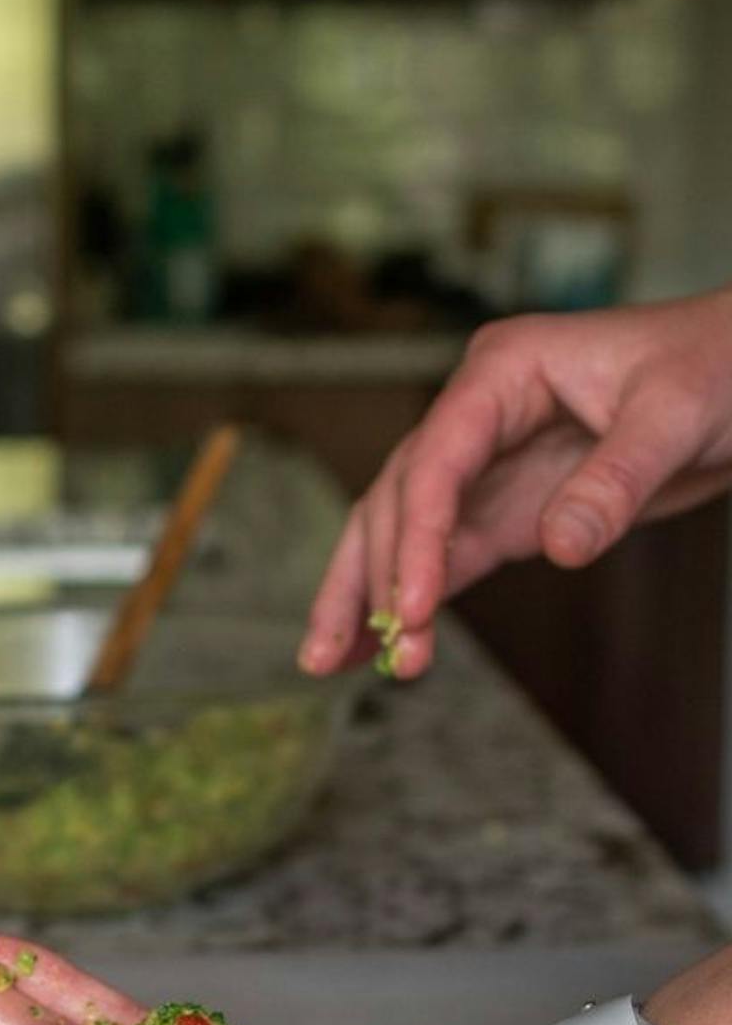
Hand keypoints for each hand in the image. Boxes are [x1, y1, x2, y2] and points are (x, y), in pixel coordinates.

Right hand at [301, 287, 731, 679]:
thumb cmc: (719, 365)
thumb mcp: (677, 415)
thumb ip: (614, 480)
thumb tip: (559, 548)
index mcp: (502, 372)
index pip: (435, 460)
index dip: (417, 535)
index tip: (414, 604)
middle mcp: (477, 415)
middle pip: (397, 498)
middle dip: (372, 575)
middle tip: (360, 648)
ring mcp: (488, 462)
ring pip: (404, 530)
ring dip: (372, 593)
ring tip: (332, 660)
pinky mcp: (510, 503)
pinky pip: (449, 554)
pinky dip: (418, 598)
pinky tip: (389, 642)